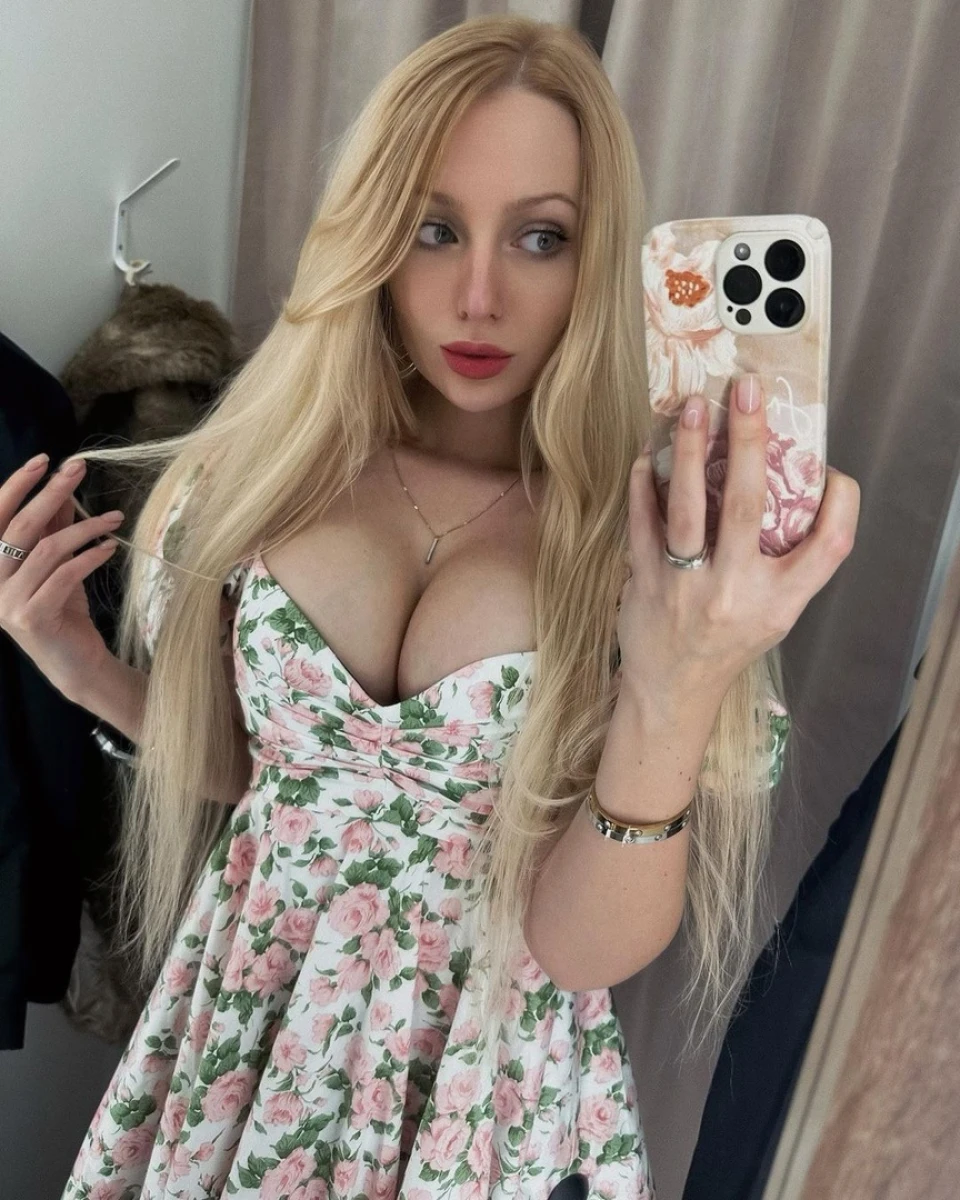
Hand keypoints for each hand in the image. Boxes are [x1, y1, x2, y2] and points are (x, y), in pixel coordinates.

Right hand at [0, 454, 125, 702]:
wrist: (76, 664)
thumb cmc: (64, 610)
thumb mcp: (57, 564)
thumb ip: (55, 529)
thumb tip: (63, 486)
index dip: (17, 485)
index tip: (45, 461)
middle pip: (20, 526)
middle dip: (51, 492)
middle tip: (78, 469)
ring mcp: (7, 602)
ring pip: (46, 549)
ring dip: (84, 527)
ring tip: (114, 517)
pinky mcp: (32, 617)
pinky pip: (64, 575)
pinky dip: (90, 556)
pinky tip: (110, 547)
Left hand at [617, 374, 860, 701]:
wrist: (672, 691)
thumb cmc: (729, 642)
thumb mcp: (774, 612)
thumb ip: (787, 560)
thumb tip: (787, 480)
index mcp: (781, 600)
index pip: (830, 546)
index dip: (841, 503)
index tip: (835, 470)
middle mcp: (737, 592)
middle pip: (750, 507)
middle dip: (750, 441)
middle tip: (747, 388)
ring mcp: (685, 586)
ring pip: (688, 509)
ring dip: (691, 452)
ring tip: (693, 408)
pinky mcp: (643, 581)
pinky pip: (642, 522)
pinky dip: (644, 484)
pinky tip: (651, 453)